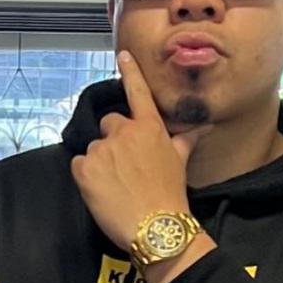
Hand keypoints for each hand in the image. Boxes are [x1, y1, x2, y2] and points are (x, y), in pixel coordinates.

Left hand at [69, 51, 215, 254]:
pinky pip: (79, 165)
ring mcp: (103, 149)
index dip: (129, 71)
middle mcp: (124, 132)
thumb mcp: (180, 163)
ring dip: (100, 163)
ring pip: (94, 148)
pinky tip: (101, 192)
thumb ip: (185, 140)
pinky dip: (86, 177)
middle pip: (109, 124)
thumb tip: (202, 129)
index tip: (122, 54)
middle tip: (123, 168)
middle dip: (113, 141)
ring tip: (115, 186)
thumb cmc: (170, 195)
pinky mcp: (85, 168)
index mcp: (149, 127)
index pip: (137, 92)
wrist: (156, 227)